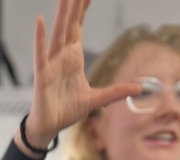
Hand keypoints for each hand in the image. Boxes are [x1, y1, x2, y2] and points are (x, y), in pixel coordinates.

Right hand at [20, 0, 141, 151]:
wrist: (49, 127)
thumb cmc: (67, 111)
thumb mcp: (96, 100)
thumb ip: (116, 92)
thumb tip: (139, 88)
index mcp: (73, 59)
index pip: (78, 28)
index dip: (82, 11)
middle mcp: (62, 57)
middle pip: (70, 25)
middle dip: (74, 6)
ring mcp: (51, 64)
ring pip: (57, 34)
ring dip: (61, 14)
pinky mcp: (42, 76)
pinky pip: (40, 54)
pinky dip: (40, 38)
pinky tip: (40, 20)